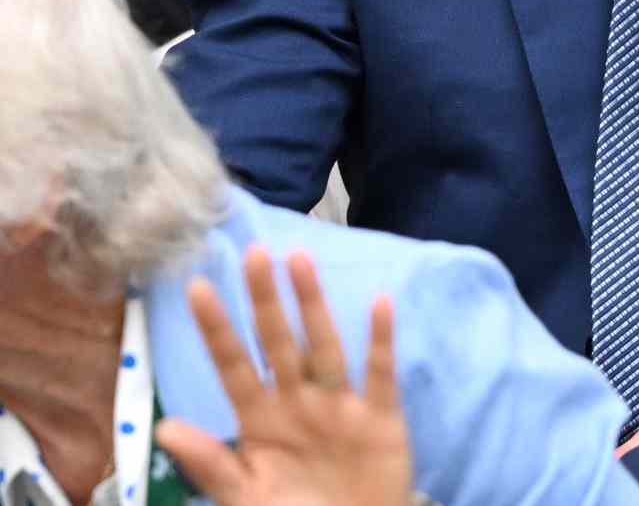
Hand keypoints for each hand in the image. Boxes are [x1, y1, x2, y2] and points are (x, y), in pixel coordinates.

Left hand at [154, 247, 412, 505]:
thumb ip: (210, 463)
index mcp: (260, 420)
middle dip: (264, 299)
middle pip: (277, 342)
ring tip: (300, 260)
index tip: (197, 286)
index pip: (233, 365)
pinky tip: (380, 304)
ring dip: (312, 304)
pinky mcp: (380, 416)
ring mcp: (339, 404)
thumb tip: (164, 428)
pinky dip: (381, 340)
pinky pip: (379, 373)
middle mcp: (297, 401)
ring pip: (323, 345)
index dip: (217, 328)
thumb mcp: (244, 498)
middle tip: (253, 252)